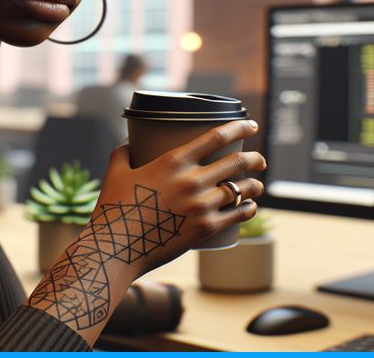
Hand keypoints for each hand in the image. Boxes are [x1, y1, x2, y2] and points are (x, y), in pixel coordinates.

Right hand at [86, 119, 265, 277]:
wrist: (116, 247)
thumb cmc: (113, 208)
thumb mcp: (115, 171)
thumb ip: (124, 152)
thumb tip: (129, 142)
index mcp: (173, 161)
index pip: (217, 137)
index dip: (239, 128)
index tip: (252, 125)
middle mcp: (192, 180)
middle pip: (237, 161)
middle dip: (255, 158)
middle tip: (259, 159)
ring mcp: (202, 205)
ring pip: (242, 189)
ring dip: (255, 185)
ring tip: (258, 185)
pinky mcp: (206, 229)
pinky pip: (239, 214)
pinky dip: (249, 208)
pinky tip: (251, 207)